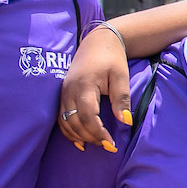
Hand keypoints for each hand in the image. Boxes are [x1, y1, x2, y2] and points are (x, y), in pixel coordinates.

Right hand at [57, 23, 131, 151]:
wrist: (97, 41)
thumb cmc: (111, 58)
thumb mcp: (121, 76)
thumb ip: (122, 99)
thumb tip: (125, 121)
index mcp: (84, 85)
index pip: (88, 116)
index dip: (98, 133)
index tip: (112, 144)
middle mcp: (69, 91)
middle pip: (75, 122)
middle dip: (91, 137)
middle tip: (108, 146)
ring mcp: (63, 93)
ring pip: (65, 122)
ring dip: (79, 136)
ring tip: (97, 144)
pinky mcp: (62, 95)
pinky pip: (61, 118)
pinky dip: (69, 131)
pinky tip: (80, 141)